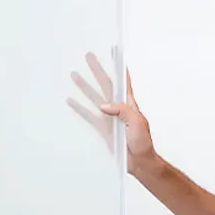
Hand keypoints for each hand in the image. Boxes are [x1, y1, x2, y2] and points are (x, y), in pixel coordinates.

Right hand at [66, 52, 155, 173]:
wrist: (139, 162)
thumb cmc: (142, 142)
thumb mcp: (137, 122)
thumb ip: (122, 110)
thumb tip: (103, 105)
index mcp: (129, 103)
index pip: (122, 81)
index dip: (118, 66)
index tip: (114, 52)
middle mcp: (117, 108)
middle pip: (105, 84)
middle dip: (97, 70)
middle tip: (88, 56)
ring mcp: (109, 118)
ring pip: (94, 97)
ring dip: (84, 86)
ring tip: (74, 74)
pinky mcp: (103, 129)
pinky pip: (88, 116)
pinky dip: (80, 108)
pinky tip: (71, 100)